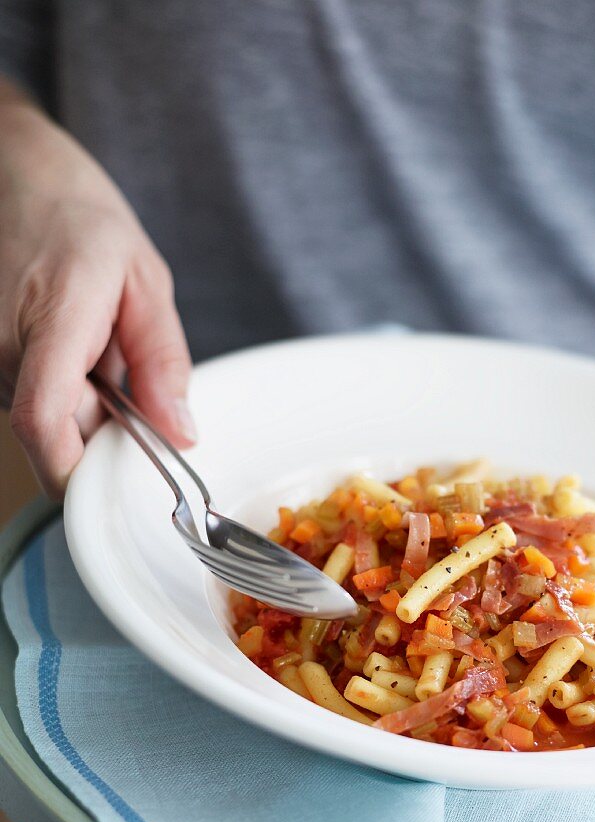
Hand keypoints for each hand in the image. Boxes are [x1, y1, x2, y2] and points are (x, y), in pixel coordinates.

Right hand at [0, 84, 194, 497]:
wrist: (8, 167)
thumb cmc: (78, 214)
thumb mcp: (145, 279)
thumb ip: (163, 361)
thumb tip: (180, 432)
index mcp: (54, 320)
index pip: (45, 423)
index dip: (75, 472)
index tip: (116, 486)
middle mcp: (4, 344)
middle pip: (54, 432)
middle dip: (98, 430)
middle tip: (128, 381)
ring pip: (41, 416)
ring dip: (78, 402)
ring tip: (94, 344)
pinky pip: (26, 394)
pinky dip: (58, 385)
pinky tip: (69, 342)